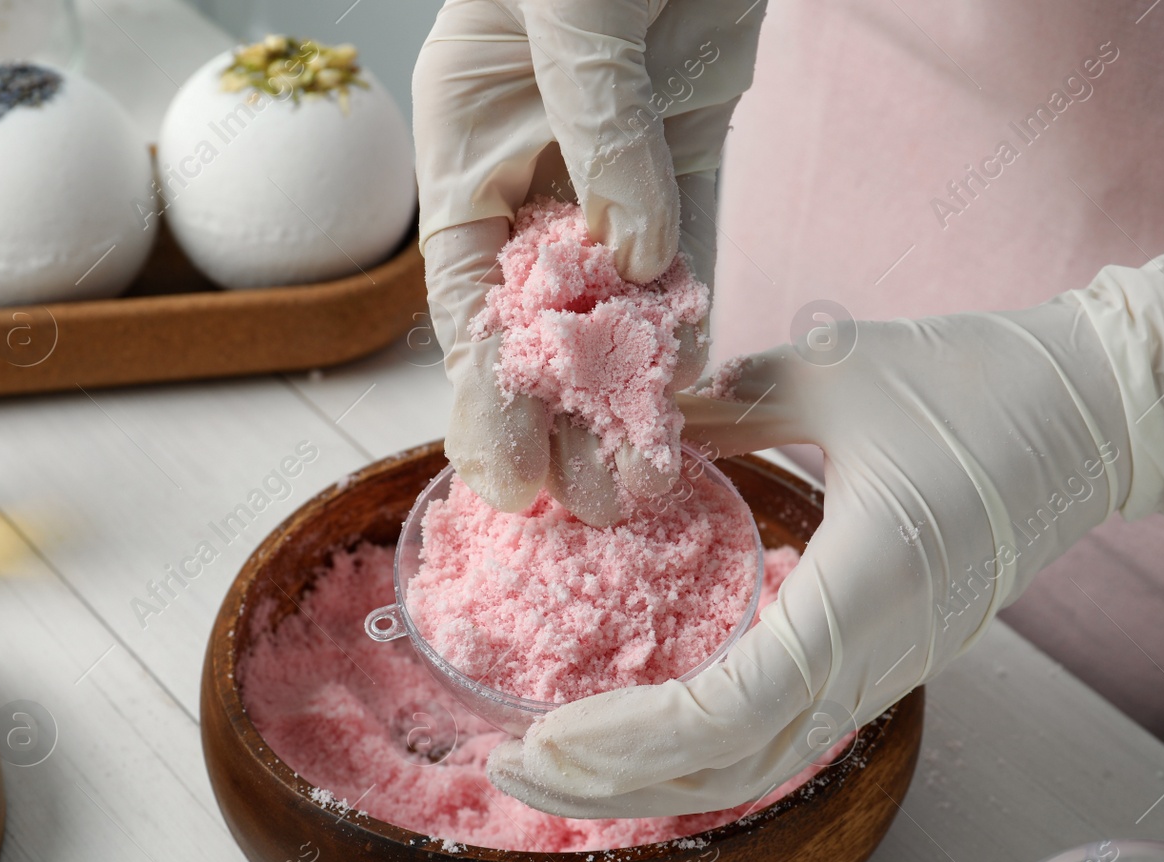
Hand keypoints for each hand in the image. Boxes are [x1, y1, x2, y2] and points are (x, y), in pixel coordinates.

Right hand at [413, 0, 763, 524]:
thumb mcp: (571, 3)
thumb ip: (593, 125)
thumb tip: (632, 249)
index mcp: (466, 134)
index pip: (466, 290)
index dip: (483, 390)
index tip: (505, 478)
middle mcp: (531, 161)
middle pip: (541, 315)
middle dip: (563, 413)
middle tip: (592, 509)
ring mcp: (611, 160)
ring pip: (618, 298)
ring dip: (633, 386)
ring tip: (646, 478)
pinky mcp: (683, 145)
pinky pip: (690, 247)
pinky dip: (694, 315)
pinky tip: (696, 389)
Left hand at [487, 245, 1163, 816]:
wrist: (1103, 409)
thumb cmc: (981, 382)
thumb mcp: (833, 373)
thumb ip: (724, 404)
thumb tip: (639, 418)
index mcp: (860, 595)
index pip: (727, 711)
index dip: (628, 737)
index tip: (543, 734)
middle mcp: (876, 655)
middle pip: (734, 767)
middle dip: (618, 783)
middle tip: (513, 770)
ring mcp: (891, 664)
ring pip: (763, 763)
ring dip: (659, 776)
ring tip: (566, 765)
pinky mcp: (894, 652)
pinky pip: (792, 726)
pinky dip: (712, 747)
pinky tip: (654, 727)